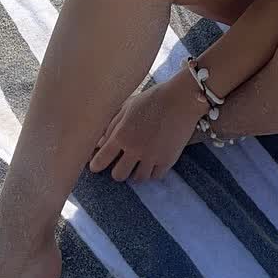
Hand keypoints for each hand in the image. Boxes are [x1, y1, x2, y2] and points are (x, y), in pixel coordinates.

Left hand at [88, 72, 207, 183]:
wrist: (182, 99)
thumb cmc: (153, 98)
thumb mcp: (128, 107)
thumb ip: (112, 126)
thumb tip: (99, 143)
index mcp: (121, 134)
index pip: (101, 160)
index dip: (96, 165)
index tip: (96, 166)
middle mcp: (135, 149)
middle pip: (118, 175)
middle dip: (117, 170)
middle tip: (121, 164)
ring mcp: (152, 156)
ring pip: (138, 178)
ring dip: (135, 172)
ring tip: (138, 163)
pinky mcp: (168, 160)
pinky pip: (155, 176)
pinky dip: (151, 172)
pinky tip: (151, 162)